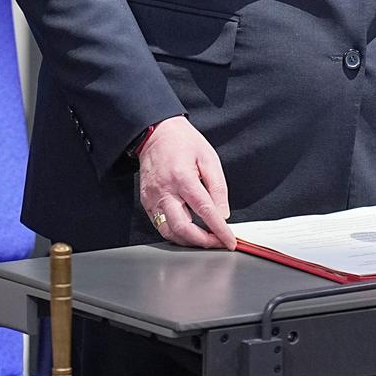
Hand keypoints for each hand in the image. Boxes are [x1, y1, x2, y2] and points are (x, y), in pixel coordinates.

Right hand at [136, 116, 235, 248]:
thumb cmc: (183, 142)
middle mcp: (164, 190)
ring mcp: (152, 198)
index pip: (204, 210)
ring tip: (204, 239)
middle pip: (182, 228)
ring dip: (188, 241)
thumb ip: (218, 187)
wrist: (156, 133)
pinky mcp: (146, 202)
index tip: (229, 240)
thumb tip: (223, 214)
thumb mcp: (209, 158)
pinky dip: (175, 233)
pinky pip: (160, 225)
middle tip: (217, 242)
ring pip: (169, 232)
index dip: (219, 230)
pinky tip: (188, 231)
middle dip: (202, 241)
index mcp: (182, 177)